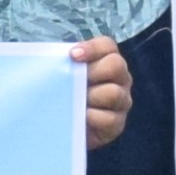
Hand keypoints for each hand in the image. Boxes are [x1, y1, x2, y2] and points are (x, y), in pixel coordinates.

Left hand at [70, 34, 133, 148]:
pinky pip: (110, 118)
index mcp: (107, 60)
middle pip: (116, 65)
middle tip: (74, 82)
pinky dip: (93, 118)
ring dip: (91, 96)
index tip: (72, 56)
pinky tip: (81, 118)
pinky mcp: (118, 123)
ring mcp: (122, 101)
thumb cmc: (64, 95)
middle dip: (92, 72)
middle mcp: (120, 78)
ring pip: (114, 92)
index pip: (107, 46)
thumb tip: (53, 59)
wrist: (64, 127)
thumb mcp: (62, 75)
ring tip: (76, 102)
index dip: (91, 48)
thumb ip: (62, 63)